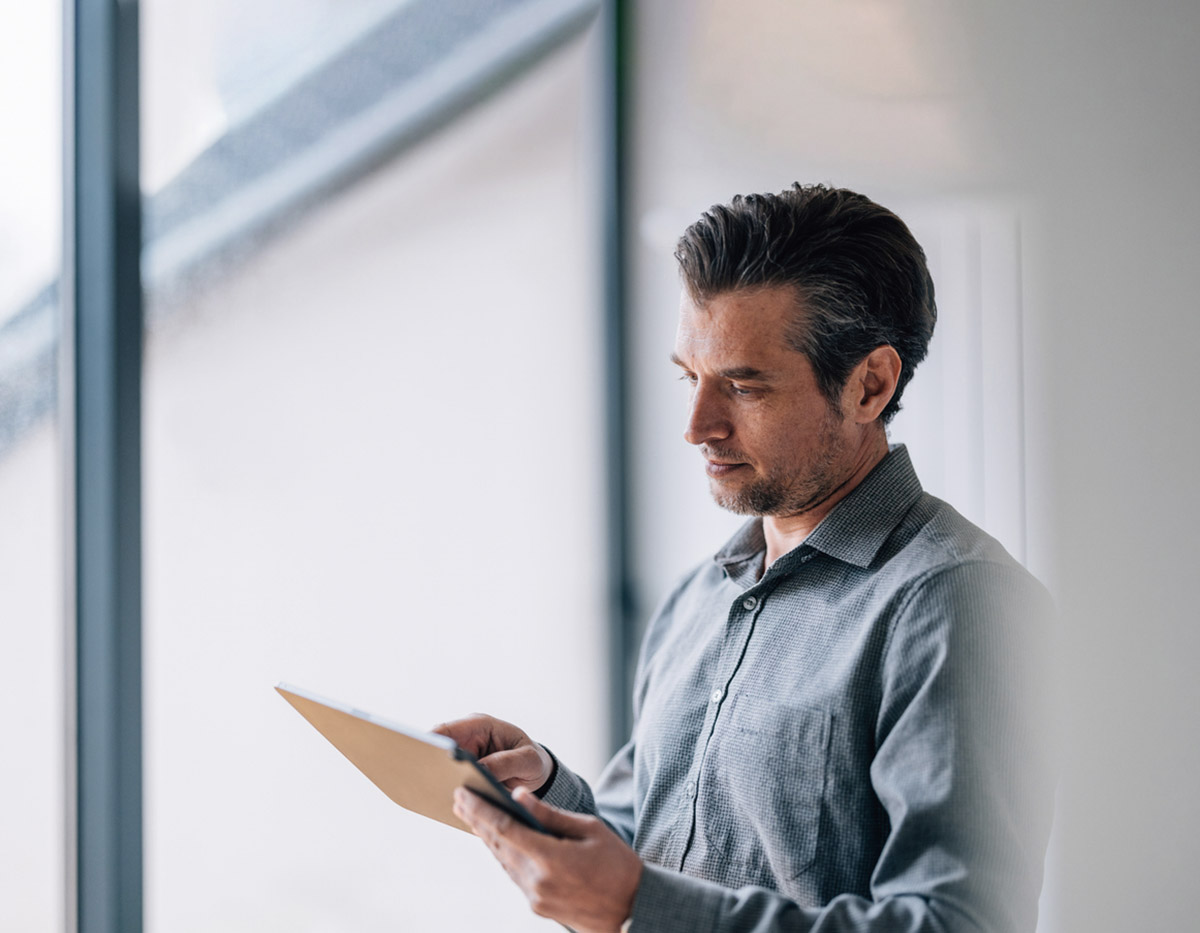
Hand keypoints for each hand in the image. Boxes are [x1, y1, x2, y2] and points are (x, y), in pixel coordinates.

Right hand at [431, 713, 553, 792]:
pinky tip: (443, 805)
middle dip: (428, 762)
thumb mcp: (528, 760)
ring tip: (430, 795)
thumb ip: (505, 763)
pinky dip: (444, 792)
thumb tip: (478, 771)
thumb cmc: (532, 760)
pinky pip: (447, 783)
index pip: (449, 729)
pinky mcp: (462, 776)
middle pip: (437, 749)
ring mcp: (462, 758)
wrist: (536, 773)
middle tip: (420, 777)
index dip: (432, 740)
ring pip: (438, 768)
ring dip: (434, 780)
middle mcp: (466, 739)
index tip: (421, 752)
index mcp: (481, 726)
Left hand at [453, 786, 641, 932]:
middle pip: (498, 845)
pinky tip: (497, 839)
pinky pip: (514, 874)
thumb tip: (520, 795)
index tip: (463, 793)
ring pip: (503, 860)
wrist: (633, 909)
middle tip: (459, 798)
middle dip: (476, 820)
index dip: (480, 809)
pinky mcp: (538, 906)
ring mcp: (535, 897)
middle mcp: (537, 882)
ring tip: (472, 815)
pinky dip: (503, 853)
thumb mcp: (590, 829)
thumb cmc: (618, 865)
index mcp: (551, 859)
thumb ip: (550, 814)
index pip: (505, 829)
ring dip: (487, 837)